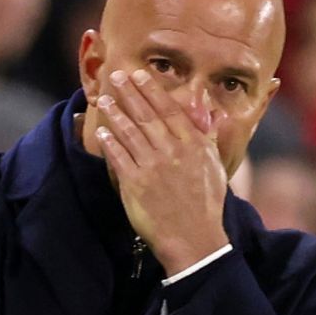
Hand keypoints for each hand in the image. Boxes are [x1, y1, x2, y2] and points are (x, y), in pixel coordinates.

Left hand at [95, 68, 228, 275]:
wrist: (194, 239)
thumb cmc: (206, 204)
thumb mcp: (214, 167)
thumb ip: (209, 138)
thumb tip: (213, 114)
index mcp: (193, 145)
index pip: (169, 110)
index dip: (151, 90)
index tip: (139, 75)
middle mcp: (173, 152)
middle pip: (146, 115)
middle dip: (129, 93)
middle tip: (115, 76)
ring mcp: (153, 167)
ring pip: (130, 132)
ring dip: (115, 113)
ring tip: (103, 98)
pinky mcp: (135, 184)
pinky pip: (119, 157)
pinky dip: (110, 142)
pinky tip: (101, 131)